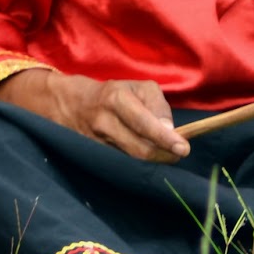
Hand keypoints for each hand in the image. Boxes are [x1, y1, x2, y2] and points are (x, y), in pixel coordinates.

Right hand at [0, 69, 188, 161]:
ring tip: (164, 154)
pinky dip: (138, 165)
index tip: (183, 148)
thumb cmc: (113, 93)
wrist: (70, 104)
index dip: (164, 138)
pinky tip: (147, 160)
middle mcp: (103, 122)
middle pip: (139, 150)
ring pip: (131, 161)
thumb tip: (170, 131)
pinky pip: (122, 166)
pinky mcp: (93, 157)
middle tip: (178, 153)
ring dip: (153, 161)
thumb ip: (158, 106)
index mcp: (115, 99)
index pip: (143, 123)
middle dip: (163, 155)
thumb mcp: (138, 87)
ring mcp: (96, 142)